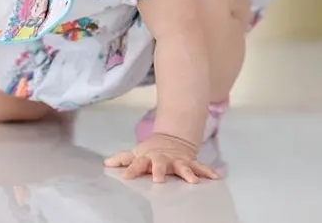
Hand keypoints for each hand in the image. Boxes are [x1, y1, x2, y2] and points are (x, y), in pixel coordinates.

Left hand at [104, 133, 219, 183]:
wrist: (172, 140)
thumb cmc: (151, 151)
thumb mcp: (136, 153)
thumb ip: (123, 159)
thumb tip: (106, 164)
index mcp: (148, 158)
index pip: (137, 163)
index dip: (131, 170)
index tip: (125, 177)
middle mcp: (163, 159)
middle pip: (160, 164)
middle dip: (159, 170)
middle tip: (158, 179)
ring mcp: (177, 161)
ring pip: (182, 167)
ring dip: (187, 173)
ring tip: (193, 181)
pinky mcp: (190, 162)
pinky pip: (200, 168)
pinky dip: (207, 172)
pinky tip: (215, 177)